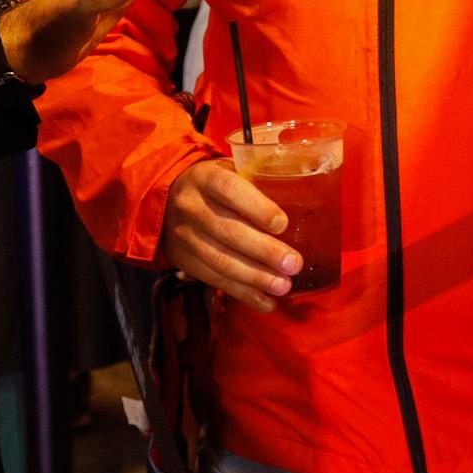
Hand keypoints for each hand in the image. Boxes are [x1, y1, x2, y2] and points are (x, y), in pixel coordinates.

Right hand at [165, 157, 301, 311]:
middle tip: (294, 263)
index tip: (283, 225)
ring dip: (255, 277)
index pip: (230, 190)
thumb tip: (306, 196)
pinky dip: (243, 294)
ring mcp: (185, 237)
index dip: (257, 208)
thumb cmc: (215, 185)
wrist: (166, 200)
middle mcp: (192, 207)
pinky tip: (267, 302)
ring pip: (221, 261)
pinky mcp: (185, 262)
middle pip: (228, 232)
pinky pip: (215, 281)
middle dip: (264, 251)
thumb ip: (257, 180)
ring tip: (284, 286)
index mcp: (206, 178)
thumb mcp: (229, 170)